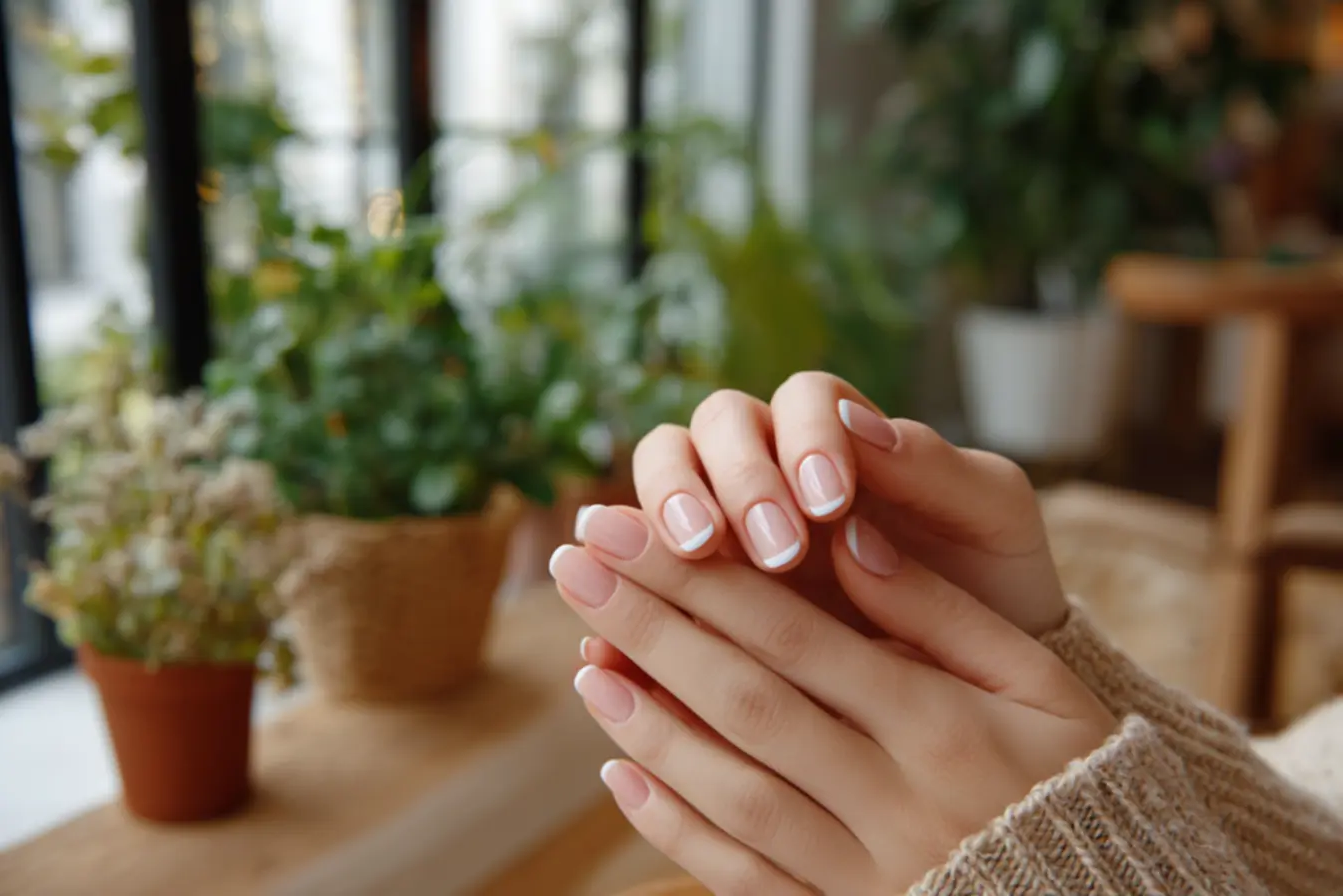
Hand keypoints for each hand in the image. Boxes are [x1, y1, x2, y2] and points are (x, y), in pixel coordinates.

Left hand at [552, 506, 1114, 893]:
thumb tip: (849, 535)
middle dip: (649, 626)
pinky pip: (746, 876)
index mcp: (936, 719)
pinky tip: (625, 774)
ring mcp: (863, 865)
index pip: (789, 631)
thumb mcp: (1037, 681)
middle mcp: (890, 792)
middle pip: (744, 697)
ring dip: (648, 723)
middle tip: (574, 567)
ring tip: (584, 664)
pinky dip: (678, 827)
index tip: (626, 528)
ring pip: (731, 787)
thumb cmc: (1074, 773)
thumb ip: (939, 610)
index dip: (697, 576)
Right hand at [584, 373, 1067, 689]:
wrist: (978, 688)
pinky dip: (621, 599)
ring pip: (660, 479)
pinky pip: (634, 576)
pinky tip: (622, 634)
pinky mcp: (688, 592)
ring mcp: (720, 524)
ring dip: (664, 510)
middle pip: (712, 428)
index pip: (800, 400)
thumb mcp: (991, 522)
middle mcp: (769, 468)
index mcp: (841, 437)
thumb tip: (862, 424)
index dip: (804, 439)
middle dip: (731, 479)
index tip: (831, 503)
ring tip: (692, 560)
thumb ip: (940, 468)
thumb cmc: (989, 585)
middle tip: (765, 546)